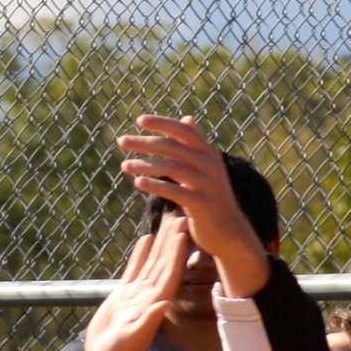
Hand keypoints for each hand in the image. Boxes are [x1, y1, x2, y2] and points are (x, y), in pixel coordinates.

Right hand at [78, 213, 188, 350]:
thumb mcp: (132, 338)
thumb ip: (147, 321)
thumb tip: (162, 304)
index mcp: (154, 303)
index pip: (169, 272)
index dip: (177, 251)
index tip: (185, 230)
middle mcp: (150, 295)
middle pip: (164, 262)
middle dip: (173, 239)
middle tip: (181, 215)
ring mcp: (138, 294)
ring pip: (152, 262)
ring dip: (161, 242)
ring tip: (168, 220)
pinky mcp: (125, 295)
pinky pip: (135, 269)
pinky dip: (141, 254)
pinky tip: (145, 238)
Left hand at [118, 115, 271, 297]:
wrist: (229, 231)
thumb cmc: (211, 196)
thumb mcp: (206, 167)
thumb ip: (194, 145)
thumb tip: (187, 118)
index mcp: (209, 152)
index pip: (183, 131)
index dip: (162, 123)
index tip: (139, 120)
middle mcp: (210, 164)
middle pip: (173, 147)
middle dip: (145, 142)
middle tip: (121, 141)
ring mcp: (207, 184)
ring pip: (171, 167)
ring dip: (144, 164)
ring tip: (124, 166)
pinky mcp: (202, 204)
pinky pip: (174, 191)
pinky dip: (155, 185)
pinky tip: (138, 183)